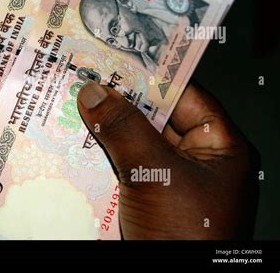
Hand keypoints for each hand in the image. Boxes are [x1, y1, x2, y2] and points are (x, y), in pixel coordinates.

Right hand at [77, 81, 258, 238]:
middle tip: (86, 81)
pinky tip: (75, 143)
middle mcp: (195, 160)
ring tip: (73, 106)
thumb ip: (125, 129)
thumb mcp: (155, 174)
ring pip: (132, 143)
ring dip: (104, 131)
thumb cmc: (183, 233)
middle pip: (153, 119)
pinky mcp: (145, 197)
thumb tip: (95, 92)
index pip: (183, 97)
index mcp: (218, 147)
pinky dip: (100, 157)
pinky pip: (121, 167)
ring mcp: (168, 180)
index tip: (116, 59)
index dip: (149, 77)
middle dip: (118, 104)